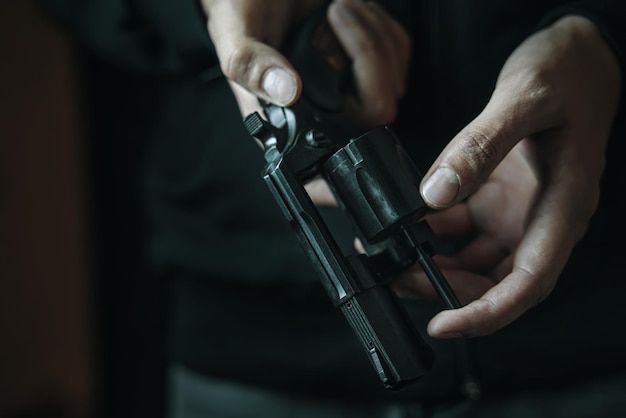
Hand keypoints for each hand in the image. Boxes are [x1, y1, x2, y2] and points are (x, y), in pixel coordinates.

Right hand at [201, 0, 410, 204]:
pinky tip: (347, 16)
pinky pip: (399, 53)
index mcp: (287, 120)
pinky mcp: (371, 61)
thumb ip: (251, 64)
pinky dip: (379, 27)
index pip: (326, 166)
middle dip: (366, 58)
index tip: (353, 154)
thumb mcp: (235, 34)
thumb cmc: (243, 7)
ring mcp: (351, 87)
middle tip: (334, 22)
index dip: (343, 174)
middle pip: (377, 114)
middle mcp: (323, 110)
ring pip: (394, 82)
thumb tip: (286, 91)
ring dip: (368, 33)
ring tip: (332, 12)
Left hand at [408, 16, 621, 337]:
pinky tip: (403, 223)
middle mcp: (540, 219)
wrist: (576, 56)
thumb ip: (480, 146)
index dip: (487, 313)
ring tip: (390, 256)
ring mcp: (517, 211)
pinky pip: (460, 229)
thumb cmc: (566, 74)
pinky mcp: (496, 198)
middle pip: (494, 281)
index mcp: (563, 207)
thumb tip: (435, 194)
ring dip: (433, 265)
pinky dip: (430, 233)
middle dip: (445, 290)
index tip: (444, 324)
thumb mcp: (524, 100)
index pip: (529, 282)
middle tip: (397, 276)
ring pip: (473, 261)